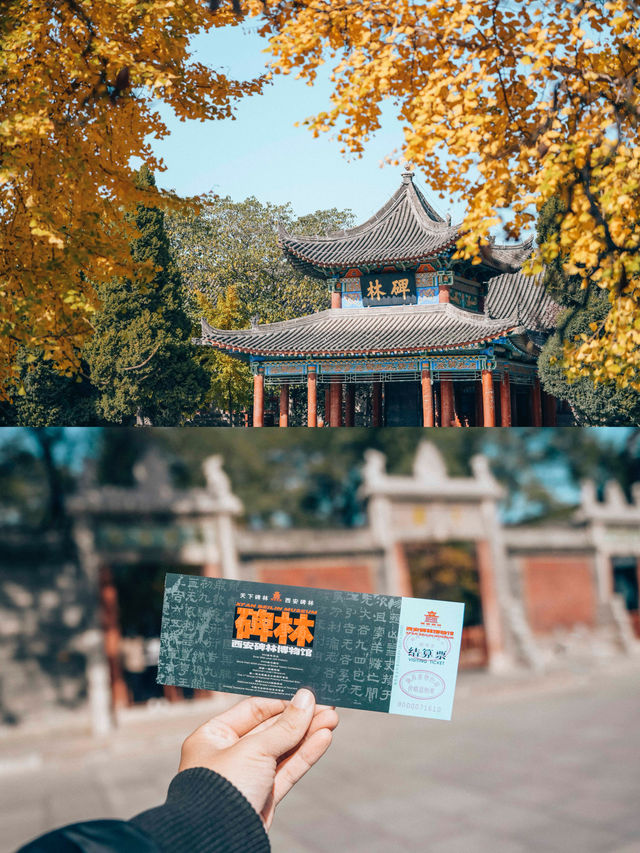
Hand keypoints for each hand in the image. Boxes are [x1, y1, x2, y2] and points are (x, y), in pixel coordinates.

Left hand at [179, 690, 338, 827]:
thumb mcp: (254, 749)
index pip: (252, 710)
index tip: (306, 693)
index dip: (281, 701)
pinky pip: (287, 770)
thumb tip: (306, 698)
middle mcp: (229, 754)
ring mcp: (247, 776)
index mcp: (213, 736)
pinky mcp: (263, 797)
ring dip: (308, 734)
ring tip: (333, 718)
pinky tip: (324, 738)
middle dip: (300, 718)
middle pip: (271, 728)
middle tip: (327, 704)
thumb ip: (284, 726)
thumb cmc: (222, 789)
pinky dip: (305, 754)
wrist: (219, 842)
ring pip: (283, 749)